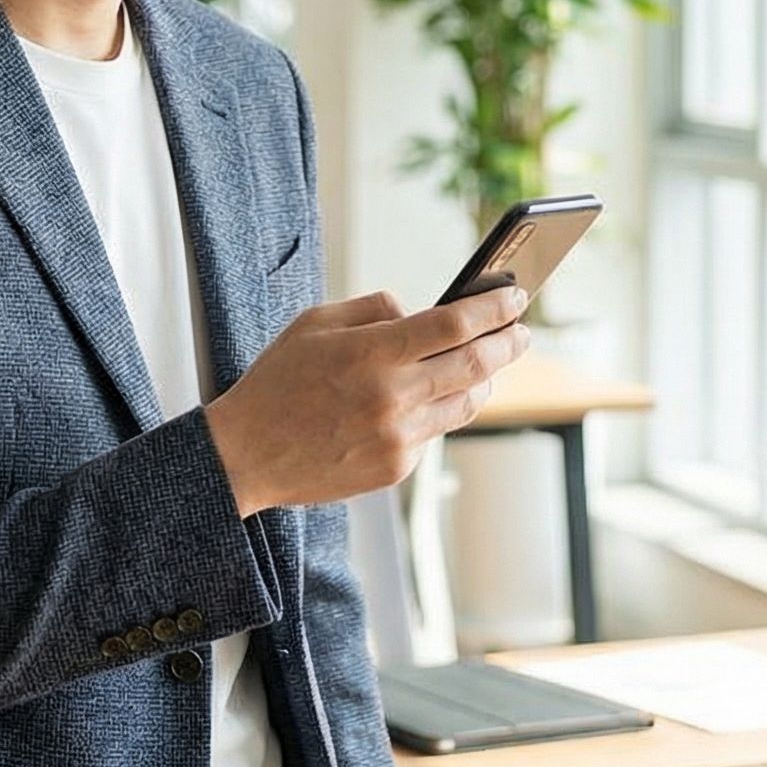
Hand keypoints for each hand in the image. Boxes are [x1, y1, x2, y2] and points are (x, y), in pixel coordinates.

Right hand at [202, 284, 530, 517]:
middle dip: (509, 343)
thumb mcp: (314, 324)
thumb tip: (419, 312)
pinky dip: (440, 410)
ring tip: (485, 362)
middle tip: (521, 332)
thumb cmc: (277, 382)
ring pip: (466, 403)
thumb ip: (373, 309)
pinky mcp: (396, 468)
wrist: (245, 454)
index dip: (493, 309)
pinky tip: (431, 397)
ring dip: (484, 379)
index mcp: (371, 353)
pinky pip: (435, 432)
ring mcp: (398, 437)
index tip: (516, 298)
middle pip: (476, 365)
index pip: (454, 325)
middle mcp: (391, 397)